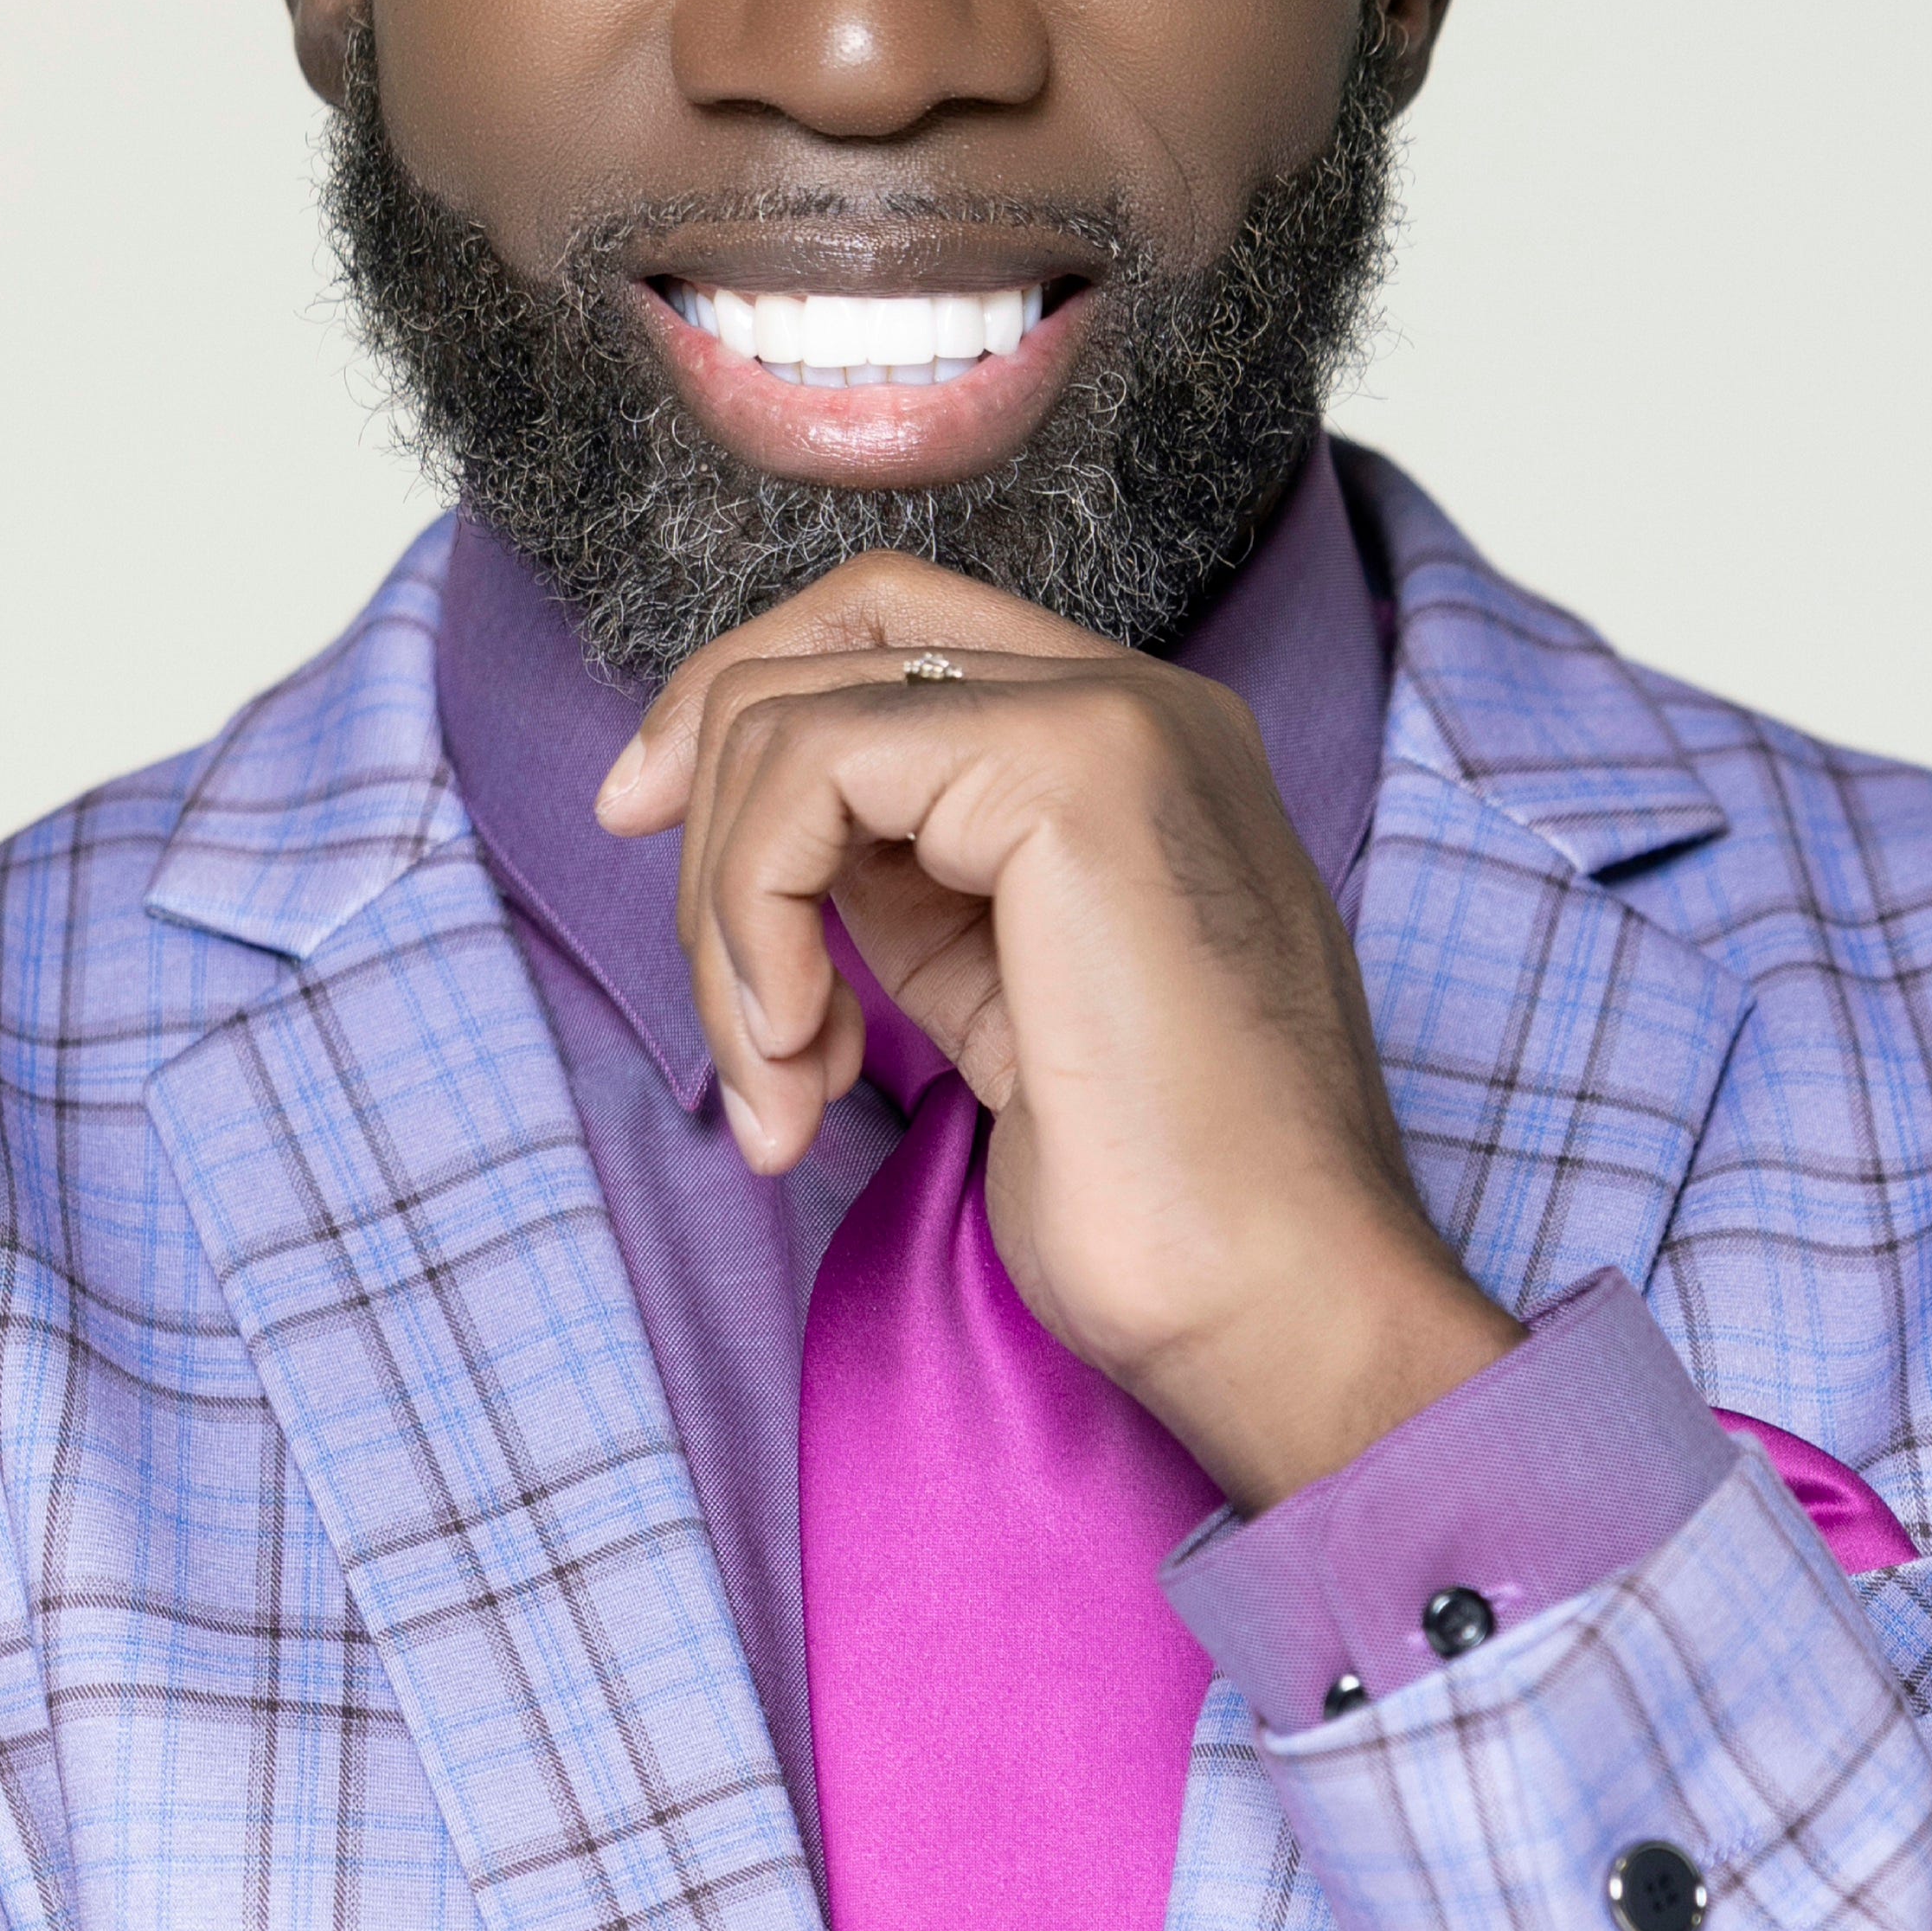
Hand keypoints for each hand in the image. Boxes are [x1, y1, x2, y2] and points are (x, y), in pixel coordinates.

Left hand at [592, 553, 1519, 1507]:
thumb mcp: (1003, 996)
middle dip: (707, 790)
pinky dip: (752, 920)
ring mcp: (1112, 718)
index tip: (650, 830)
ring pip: (792, 719)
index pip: (898, 627)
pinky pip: (807, 774)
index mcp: (1139, 744)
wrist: (1281, 1303)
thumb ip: (913, 888)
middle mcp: (1139, 698)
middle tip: (717, 997)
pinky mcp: (1069, 770)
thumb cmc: (1159, 1199)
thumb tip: (768, 852)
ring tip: (780, 1090)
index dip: (747, 706)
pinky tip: (800, 1059)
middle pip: (837, 628)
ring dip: (729, 925)